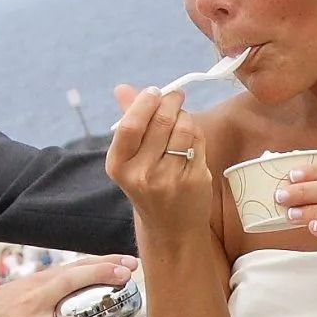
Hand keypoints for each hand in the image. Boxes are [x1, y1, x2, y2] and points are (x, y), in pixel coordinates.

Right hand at [0, 257, 137, 316]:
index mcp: (37, 283)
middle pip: (69, 284)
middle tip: (125, 279)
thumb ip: (54, 285)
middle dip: (99, 279)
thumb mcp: (25, 288)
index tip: (128, 263)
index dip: (103, 263)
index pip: (74, 267)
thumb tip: (89, 279)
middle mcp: (34, 301)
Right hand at [107, 85, 211, 236]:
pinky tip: (191, 138)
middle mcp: (141, 175)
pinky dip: (196, 133)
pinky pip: (198, 141)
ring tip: (182, 119)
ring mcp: (169, 179)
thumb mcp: (130, 159)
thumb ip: (129, 121)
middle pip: (161, 121)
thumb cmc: (149, 186)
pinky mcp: (193, 180)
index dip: (145, 102)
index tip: (154, 92)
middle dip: (171, 102)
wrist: (170, 228)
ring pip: (184, 127)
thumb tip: (122, 89)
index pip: (131, 125)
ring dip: (185, 116)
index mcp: (118, 166)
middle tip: (175, 96)